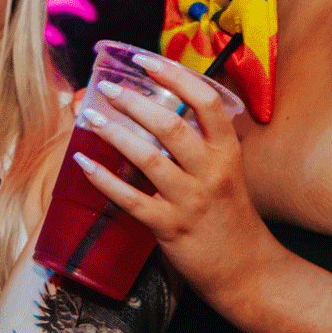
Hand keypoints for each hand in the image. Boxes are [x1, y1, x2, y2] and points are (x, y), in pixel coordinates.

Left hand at [72, 54, 278, 302]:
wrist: (248, 271)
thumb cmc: (230, 216)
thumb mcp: (226, 173)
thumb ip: (199, 145)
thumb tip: (157, 111)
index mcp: (227, 153)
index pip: (206, 102)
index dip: (175, 76)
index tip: (146, 60)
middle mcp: (211, 172)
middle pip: (171, 125)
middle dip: (135, 102)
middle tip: (109, 87)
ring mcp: (190, 201)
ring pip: (148, 159)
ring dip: (115, 134)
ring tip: (90, 117)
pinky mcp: (170, 228)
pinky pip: (131, 199)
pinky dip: (104, 180)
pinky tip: (84, 164)